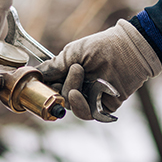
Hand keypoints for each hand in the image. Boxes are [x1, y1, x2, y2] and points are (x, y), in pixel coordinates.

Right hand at [37, 20, 161, 119]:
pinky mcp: (102, 107)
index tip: (37, 84)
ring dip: (70, 92)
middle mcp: (77, 88)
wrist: (127, 50)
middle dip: (59, 86)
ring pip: (69, 106)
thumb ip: (53, 67)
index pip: (49, 88)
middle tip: (74, 68)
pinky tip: (77, 94)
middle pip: (57, 98)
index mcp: (68, 75)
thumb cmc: (101, 47)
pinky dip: (79, 106)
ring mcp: (89, 98)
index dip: (42, 88)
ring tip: (80, 73)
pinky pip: (85, 114)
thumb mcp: (71, 54)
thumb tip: (34, 73)